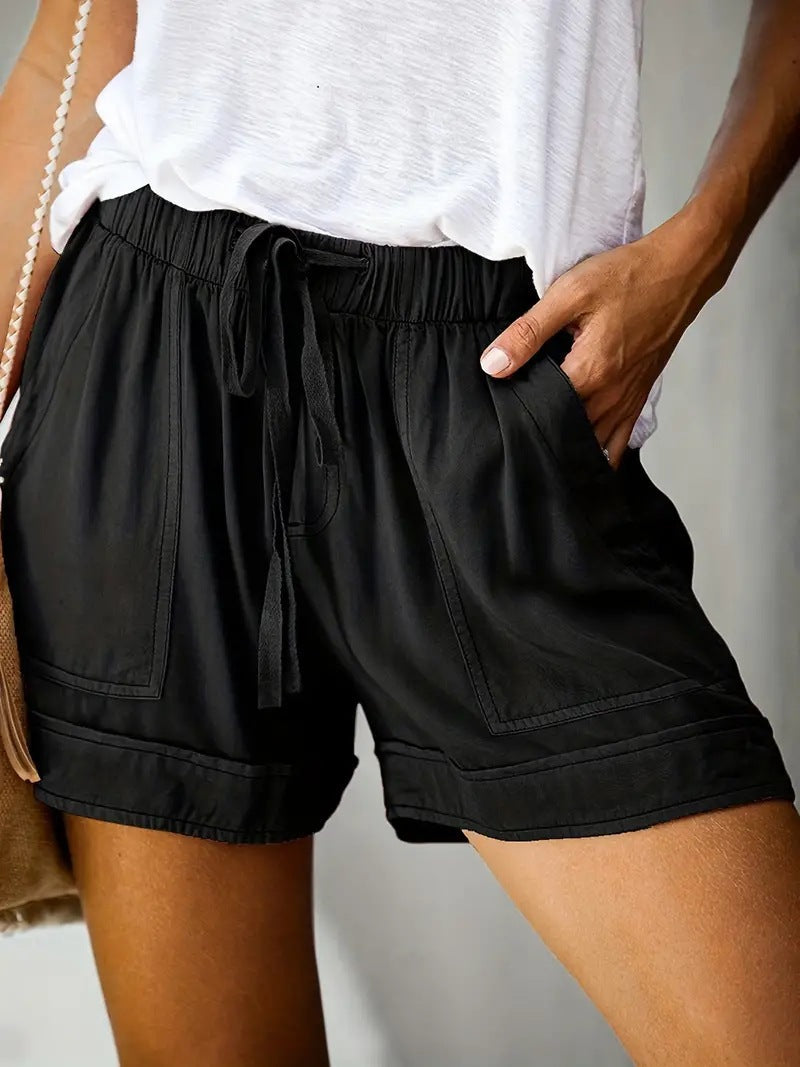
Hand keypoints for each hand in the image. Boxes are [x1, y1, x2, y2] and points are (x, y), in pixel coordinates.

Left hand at [479, 213, 717, 467]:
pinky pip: (620, 440)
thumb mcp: (569, 295)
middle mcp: (612, 395)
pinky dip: (602, 451)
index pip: (545, 414)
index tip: (503, 416)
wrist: (681, 271)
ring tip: (545, 450)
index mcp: (590, 372)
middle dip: (543, 436)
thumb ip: (528, 332)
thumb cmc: (627, 277)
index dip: (521, 415)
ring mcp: (629, 399)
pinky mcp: (640, 395)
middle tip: (517, 437)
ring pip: (595, 444)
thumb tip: (492, 365)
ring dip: (571, 448)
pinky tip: (585, 453)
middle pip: (569, 434)